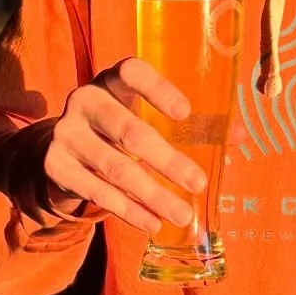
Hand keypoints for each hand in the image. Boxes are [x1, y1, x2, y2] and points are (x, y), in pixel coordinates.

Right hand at [42, 57, 206, 232]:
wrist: (60, 150)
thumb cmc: (120, 128)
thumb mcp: (147, 117)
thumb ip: (192, 124)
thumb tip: (240, 135)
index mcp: (112, 80)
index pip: (132, 72)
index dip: (157, 90)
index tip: (186, 113)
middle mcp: (85, 100)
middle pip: (129, 130)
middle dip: (167, 160)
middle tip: (199, 183)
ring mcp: (66, 133)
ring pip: (115, 167)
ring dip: (152, 194)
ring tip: (182, 214)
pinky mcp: (55, 166)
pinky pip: (96, 192)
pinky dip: (128, 210)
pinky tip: (152, 222)